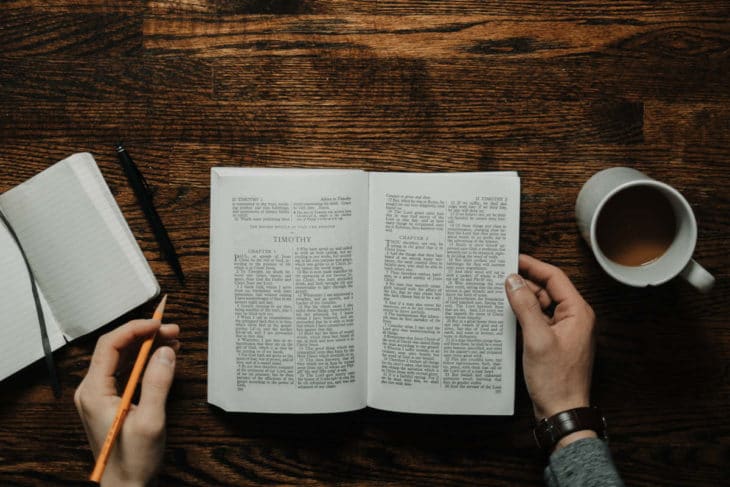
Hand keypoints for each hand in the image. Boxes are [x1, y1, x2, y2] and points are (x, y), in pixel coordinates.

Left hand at [74, 319, 179, 485]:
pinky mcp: (111, 400)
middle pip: (116, 348)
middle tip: (172, 330)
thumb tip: (165, 351)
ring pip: (122, 357)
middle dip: (145, 335)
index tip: (159, 324)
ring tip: (172, 340)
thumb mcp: (150, 421)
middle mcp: (92, 390)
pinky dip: (145, 360)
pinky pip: (126, 371)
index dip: (135, 329)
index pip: (110, 345)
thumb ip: (158, 383)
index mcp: (93, 392)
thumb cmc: (133, 462)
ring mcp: (100, 395)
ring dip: (147, 346)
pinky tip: (163, 357)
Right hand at [505, 254, 596, 448]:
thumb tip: (513, 281)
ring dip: (522, 300)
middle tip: (500, 277)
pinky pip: (538, 321)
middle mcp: (574, 319)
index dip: (533, 266)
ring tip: (500, 296)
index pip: (555, 277)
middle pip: (547, 290)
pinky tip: (508, 316)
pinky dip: (524, 316)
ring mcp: (564, 331)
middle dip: (524, 283)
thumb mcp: (536, 338)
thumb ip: (525, 306)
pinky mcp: (554, 342)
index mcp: (578, 313)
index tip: (513, 258)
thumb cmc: (556, 381)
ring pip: (541, 305)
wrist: (562, 412)